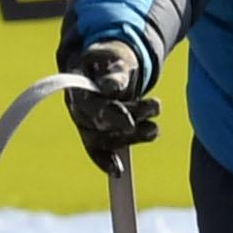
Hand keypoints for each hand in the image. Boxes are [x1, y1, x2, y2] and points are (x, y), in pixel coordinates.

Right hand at [64, 37, 159, 172]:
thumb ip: (115, 74)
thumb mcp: (116, 60)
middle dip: (129, 119)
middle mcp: (77, 109)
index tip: (130, 122)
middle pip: (99, 123)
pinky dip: (108, 162)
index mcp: (77, 86)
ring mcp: (85, 124)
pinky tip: (117, 172)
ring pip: (103, 138)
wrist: (106, 66)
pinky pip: (98, 152)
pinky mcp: (95, 136)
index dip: (110, 115)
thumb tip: (111, 87)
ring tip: (154, 129)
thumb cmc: (111, 62)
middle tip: (155, 107)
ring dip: (132, 137)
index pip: (90, 104)